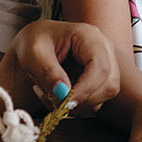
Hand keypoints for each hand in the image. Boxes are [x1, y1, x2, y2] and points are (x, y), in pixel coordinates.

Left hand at [3, 19, 120, 109]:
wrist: (36, 42)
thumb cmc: (35, 41)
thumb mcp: (33, 53)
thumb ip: (48, 72)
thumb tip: (63, 93)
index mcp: (89, 36)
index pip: (100, 66)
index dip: (85, 89)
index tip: (66, 102)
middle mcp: (104, 49)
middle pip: (108, 84)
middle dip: (82, 99)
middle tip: (55, 101)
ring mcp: (106, 63)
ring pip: (105, 95)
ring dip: (79, 104)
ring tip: (53, 95)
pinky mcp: (101, 79)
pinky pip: (97, 99)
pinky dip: (78, 105)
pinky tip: (61, 96)